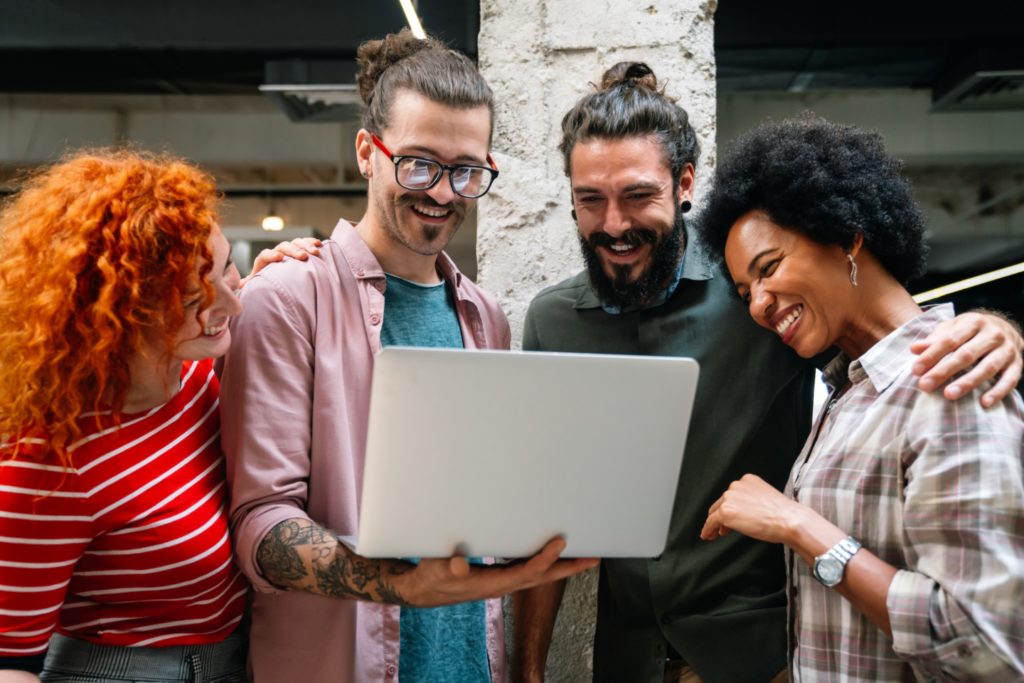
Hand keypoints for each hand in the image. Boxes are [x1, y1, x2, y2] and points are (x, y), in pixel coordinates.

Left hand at [239, 237, 322, 287]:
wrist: (274, 282)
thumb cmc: (264, 285)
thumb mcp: (255, 286)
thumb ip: (247, 285)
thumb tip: (238, 285)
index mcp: (263, 261)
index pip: (265, 254)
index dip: (271, 255)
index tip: (280, 258)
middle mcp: (276, 253)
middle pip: (283, 247)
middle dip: (293, 251)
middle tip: (303, 257)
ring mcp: (288, 251)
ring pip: (295, 243)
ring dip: (306, 246)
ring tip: (315, 253)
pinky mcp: (299, 251)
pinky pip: (305, 243)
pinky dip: (312, 243)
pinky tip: (320, 245)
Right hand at [395, 537, 596, 607]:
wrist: (422, 590)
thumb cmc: (430, 577)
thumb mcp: (435, 569)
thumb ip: (447, 567)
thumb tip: (458, 565)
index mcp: (491, 584)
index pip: (527, 572)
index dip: (545, 558)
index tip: (561, 541)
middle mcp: (503, 586)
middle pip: (543, 578)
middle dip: (569, 569)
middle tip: (594, 557)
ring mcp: (503, 583)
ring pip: (539, 576)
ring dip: (562, 567)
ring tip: (583, 555)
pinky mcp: (499, 578)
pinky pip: (529, 571)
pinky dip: (545, 563)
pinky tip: (552, 553)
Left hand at [701, 474, 802, 544]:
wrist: (788, 520)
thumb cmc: (783, 515)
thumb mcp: (766, 500)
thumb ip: (751, 502)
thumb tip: (741, 514)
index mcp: (748, 480)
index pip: (733, 495)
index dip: (730, 507)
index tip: (729, 517)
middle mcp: (736, 485)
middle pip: (722, 502)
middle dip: (721, 516)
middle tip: (721, 529)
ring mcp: (729, 497)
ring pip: (715, 512)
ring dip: (714, 524)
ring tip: (713, 534)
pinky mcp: (725, 511)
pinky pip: (711, 522)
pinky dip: (708, 529)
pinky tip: (708, 535)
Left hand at [911, 311, 1022, 406]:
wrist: (1005, 328)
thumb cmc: (969, 331)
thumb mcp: (952, 329)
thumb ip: (935, 339)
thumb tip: (914, 349)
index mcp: (974, 322)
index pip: (950, 340)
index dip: (931, 355)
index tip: (915, 370)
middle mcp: (993, 335)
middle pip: (966, 355)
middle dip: (944, 371)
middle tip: (925, 386)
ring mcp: (1008, 350)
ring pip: (987, 368)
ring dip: (968, 383)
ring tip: (948, 395)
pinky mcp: (1018, 364)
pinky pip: (1010, 380)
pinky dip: (998, 392)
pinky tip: (983, 403)